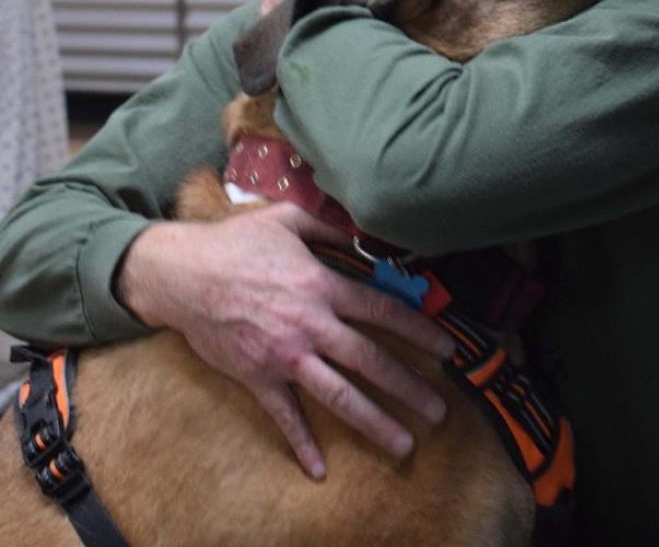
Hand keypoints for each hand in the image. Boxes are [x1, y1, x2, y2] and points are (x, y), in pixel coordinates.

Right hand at [118, 203, 453, 478]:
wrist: (182, 274)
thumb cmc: (235, 243)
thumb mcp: (287, 219)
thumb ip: (330, 227)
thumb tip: (364, 233)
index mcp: (321, 286)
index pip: (381, 310)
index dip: (418, 329)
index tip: (445, 348)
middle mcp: (310, 325)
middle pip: (369, 360)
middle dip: (409, 386)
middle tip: (439, 410)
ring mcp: (285, 356)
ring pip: (338, 395)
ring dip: (374, 421)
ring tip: (405, 444)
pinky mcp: (258, 377)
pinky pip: (285, 416)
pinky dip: (302, 443)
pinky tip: (319, 469)